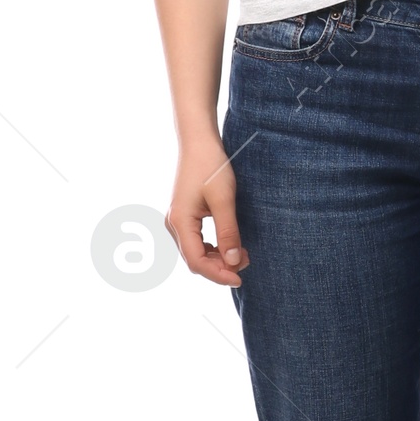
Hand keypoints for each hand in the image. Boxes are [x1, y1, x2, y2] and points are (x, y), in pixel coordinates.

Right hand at [165, 134, 249, 286]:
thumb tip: (233, 262)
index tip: (240, 278)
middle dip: (220, 267)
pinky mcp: (184, 215)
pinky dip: (213, 248)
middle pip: (195, 259)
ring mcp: (177, 220)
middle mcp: (173, 224)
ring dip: (217, 258)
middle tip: (246, 262)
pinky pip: (196, 241)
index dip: (218, 274)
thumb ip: (228, 232)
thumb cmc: (211, 166)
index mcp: (180, 222)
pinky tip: (229, 244)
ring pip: (196, 252)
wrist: (198, 142)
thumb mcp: (224, 200)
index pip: (197, 261)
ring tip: (241, 253)